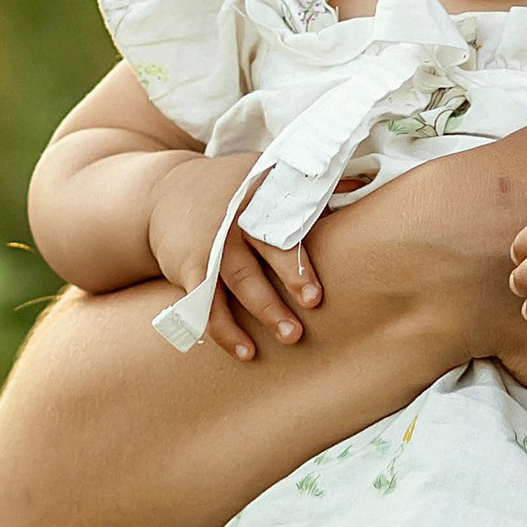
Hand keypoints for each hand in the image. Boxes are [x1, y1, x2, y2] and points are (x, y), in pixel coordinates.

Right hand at [145, 153, 320, 366]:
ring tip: (291, 336)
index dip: (308, 239)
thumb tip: (364, 183)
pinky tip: (246, 352)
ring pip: (241, 281)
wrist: (162, 193)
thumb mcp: (266, 174)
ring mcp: (211, 244)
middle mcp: (236, 216)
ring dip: (266, 310)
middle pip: (266, 248)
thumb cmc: (232, 190)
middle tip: (313, 303)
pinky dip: (225, 331)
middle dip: (291, 275)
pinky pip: (209, 305)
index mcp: (262, 192)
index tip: (325, 266)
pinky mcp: (189, 268)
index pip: (291, 215)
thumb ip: (309, 188)